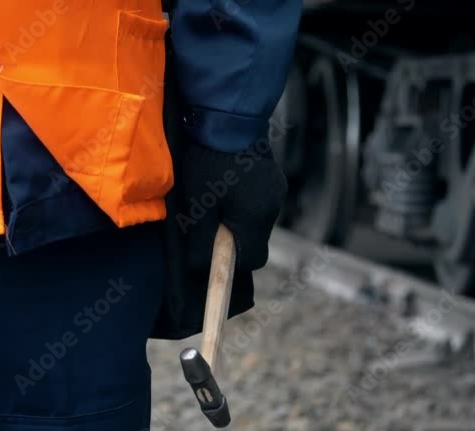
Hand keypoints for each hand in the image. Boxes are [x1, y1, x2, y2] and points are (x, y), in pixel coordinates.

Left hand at [178, 142, 287, 271]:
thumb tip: (200, 269)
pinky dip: (244, 199)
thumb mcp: (197, 206)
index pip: (252, 261)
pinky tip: (227, 181)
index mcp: (256, 220)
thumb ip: (200, 242)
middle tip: (210, 219)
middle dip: (233, 237)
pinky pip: (259, 198)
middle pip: (255, 239)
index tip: (214, 250)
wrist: (228, 117)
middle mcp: (272, 207)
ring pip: (256, 218)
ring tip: (216, 195)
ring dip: (238, 216)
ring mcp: (276, 189)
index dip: (232, 262)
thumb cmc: (209, 163)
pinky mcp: (273, 175)